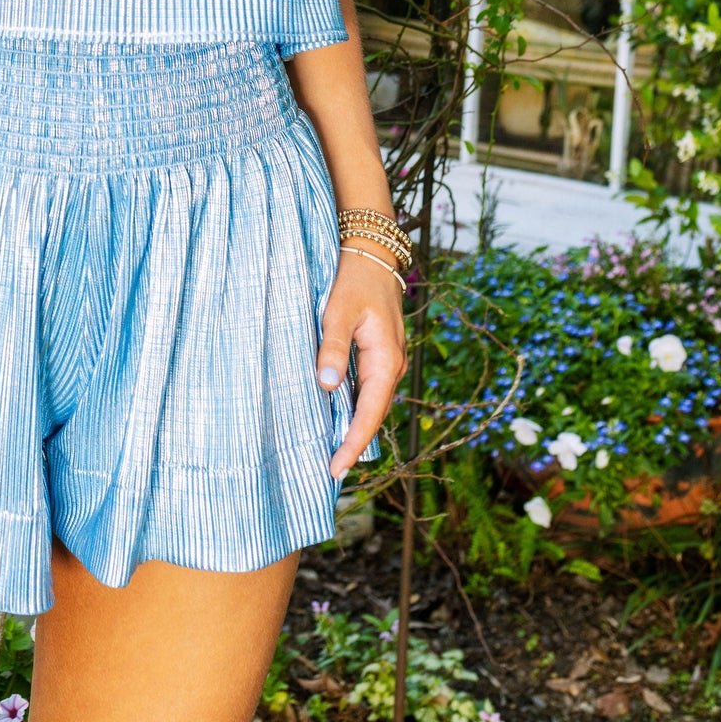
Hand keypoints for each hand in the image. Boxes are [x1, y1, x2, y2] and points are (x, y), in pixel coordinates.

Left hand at [318, 246, 407, 478]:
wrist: (373, 251)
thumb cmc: (353, 279)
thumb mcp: (338, 312)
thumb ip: (332, 348)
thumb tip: (327, 386)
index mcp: (386, 361)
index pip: (369, 414)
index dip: (352, 444)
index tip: (336, 469)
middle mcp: (392, 366)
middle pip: (374, 415)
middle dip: (353, 443)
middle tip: (329, 470)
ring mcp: (388, 361)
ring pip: (371, 403)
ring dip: (354, 426)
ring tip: (331, 451)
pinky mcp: (380, 353)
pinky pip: (368, 388)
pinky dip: (355, 406)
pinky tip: (337, 414)